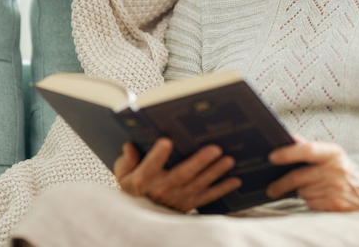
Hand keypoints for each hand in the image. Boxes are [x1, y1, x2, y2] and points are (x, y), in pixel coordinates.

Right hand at [114, 140, 240, 212]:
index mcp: (143, 179)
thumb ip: (126, 160)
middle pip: (182, 175)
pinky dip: (222, 190)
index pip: (150, 166)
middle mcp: (161, 190)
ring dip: (214, 172)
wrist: (138, 216)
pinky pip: (206, 198)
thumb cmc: (132, 187)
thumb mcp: (123, 174)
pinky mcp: (188, 205)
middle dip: (199, 162)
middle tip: (215, 148)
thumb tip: (130, 146)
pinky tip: (235, 180)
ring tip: (229, 160)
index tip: (166, 141)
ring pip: (197, 185)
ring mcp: (177, 199)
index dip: (157, 155)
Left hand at [266, 139, 358, 211]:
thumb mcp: (332, 154)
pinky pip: (311, 203)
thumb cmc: (346, 171)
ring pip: (303, 192)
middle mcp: (335, 169)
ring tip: (306, 188)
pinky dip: (309, 201)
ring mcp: (335, 188)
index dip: (288, 153)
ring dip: (299, 192)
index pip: (307, 149)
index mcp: (333, 152)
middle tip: (271, 188)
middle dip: (282, 184)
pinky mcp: (335, 205)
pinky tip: (317, 197)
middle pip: (299, 177)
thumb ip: (309, 146)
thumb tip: (290, 136)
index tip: (272, 157)